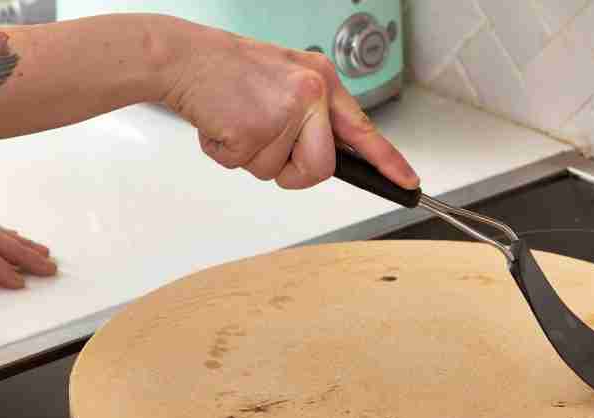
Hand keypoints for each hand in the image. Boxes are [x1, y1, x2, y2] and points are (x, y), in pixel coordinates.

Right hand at [161, 24, 419, 189]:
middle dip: (291, 170)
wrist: (183, 57)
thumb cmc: (231, 71)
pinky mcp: (253, 129)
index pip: (363, 131)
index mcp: (321, 82)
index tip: (409, 184)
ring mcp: (283, 112)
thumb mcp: (287, 80)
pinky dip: (228, 154)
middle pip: (319, 170)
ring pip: (279, 174)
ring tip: (240, 121)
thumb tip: (330, 154)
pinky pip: (246, 168)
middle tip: (267, 140)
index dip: (388, 162)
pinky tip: (224, 123)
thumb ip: (312, 115)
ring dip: (253, 158)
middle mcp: (309, 95)